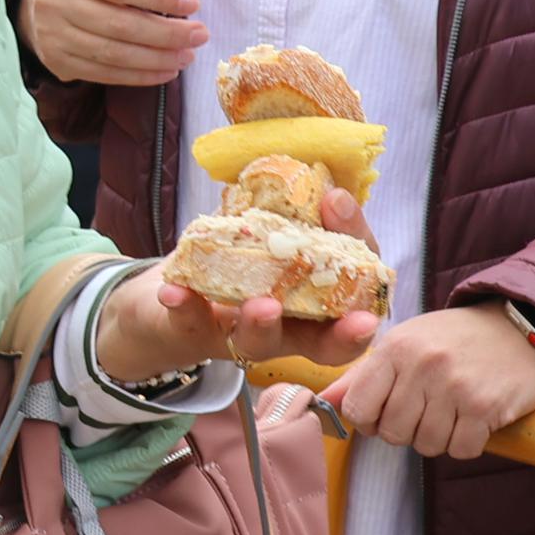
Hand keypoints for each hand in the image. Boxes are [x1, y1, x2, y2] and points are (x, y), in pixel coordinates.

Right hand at [23, 0, 205, 86]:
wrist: (30, 3)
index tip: (192, 3)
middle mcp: (53, 4)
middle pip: (118, 24)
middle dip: (166, 32)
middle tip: (200, 34)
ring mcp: (53, 37)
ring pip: (113, 53)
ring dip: (157, 58)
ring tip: (187, 55)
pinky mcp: (57, 62)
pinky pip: (104, 74)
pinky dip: (139, 76)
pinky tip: (166, 71)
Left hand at [93, 208, 385, 386]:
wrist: (171, 289)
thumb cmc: (238, 259)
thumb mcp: (272, 233)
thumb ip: (300, 217)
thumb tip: (331, 192)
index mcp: (315, 302)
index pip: (355, 296)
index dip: (364, 282)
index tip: (354, 259)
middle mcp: (286, 328)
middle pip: (322, 342)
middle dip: (342, 337)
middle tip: (358, 323)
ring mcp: (239, 334)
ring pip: (258, 341)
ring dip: (262, 324)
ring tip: (262, 306)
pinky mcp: (193, 331)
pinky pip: (189, 323)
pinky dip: (184, 307)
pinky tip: (175, 292)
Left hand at [323, 305, 534, 461]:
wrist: (520, 327)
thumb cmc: (453, 339)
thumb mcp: (404, 344)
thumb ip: (364, 375)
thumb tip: (324, 402)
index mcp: (394, 349)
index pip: (357, 408)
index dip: (368, 421)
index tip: (384, 415)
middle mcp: (421, 366)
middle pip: (392, 432)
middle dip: (406, 432)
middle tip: (425, 413)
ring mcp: (455, 386)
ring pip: (426, 445)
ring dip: (438, 439)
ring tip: (450, 414)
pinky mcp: (487, 406)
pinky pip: (462, 449)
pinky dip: (466, 444)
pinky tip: (473, 421)